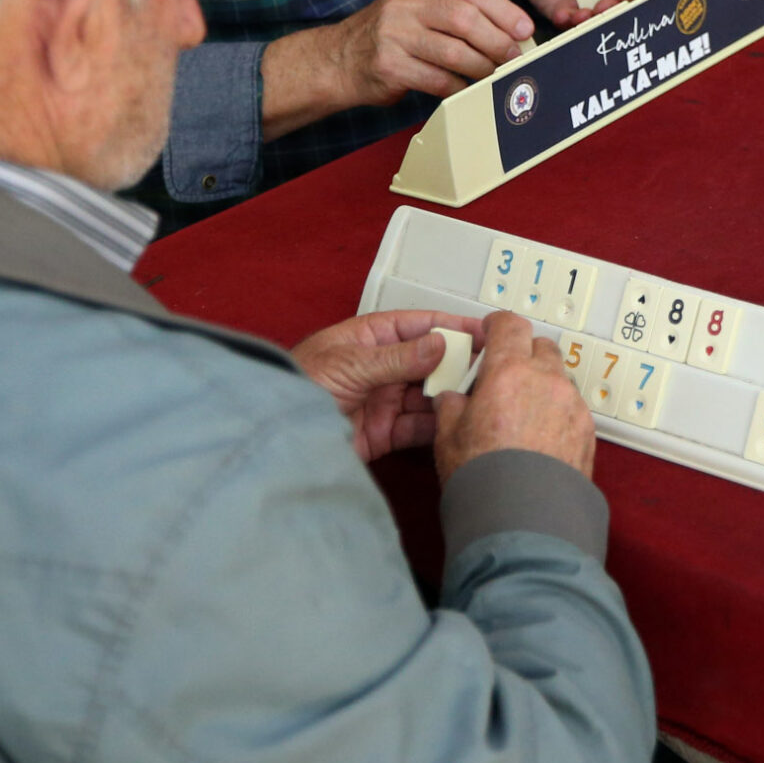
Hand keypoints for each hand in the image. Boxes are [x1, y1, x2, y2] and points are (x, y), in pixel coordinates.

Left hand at [293, 310, 482, 461]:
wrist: (271, 438)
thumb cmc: (294, 387)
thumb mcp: (350, 364)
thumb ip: (398, 357)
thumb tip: (441, 343)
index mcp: (372, 337)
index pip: (421, 325)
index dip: (454, 326)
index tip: (486, 331)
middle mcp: (383, 367)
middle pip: (432, 361)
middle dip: (460, 364)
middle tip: (492, 368)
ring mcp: (385, 399)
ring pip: (430, 394)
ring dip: (452, 395)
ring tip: (480, 397)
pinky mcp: (384, 432)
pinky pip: (419, 426)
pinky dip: (438, 426)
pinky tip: (456, 423)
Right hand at [329, 0, 535, 107]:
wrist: (339, 59)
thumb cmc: (395, 33)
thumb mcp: (419, 6)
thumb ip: (458, 9)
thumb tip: (514, 30)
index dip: (503, 10)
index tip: (524, 29)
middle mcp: (402, 2)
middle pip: (465, 18)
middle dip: (497, 41)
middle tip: (514, 57)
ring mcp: (392, 33)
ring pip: (454, 51)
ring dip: (482, 67)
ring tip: (494, 74)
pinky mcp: (388, 65)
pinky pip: (437, 79)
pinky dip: (458, 86)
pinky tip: (465, 88)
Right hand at [434, 310, 597, 481]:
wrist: (523, 518)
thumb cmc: (483, 478)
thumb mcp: (447, 437)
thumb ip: (451, 406)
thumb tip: (453, 398)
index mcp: (509, 372)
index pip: (510, 325)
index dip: (498, 325)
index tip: (492, 331)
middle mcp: (546, 380)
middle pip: (541, 346)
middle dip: (523, 354)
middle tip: (504, 376)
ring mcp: (572, 404)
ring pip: (559, 377)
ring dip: (542, 384)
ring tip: (521, 413)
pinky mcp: (588, 429)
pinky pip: (572, 406)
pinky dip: (558, 410)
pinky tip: (540, 436)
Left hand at [506, 0, 663, 28]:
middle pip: (630, 5)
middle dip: (618, 11)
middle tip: (603, 6)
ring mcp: (595, 1)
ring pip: (603, 19)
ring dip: (596, 21)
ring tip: (583, 15)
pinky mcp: (572, 12)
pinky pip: (574, 24)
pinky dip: (569, 23)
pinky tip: (562, 15)